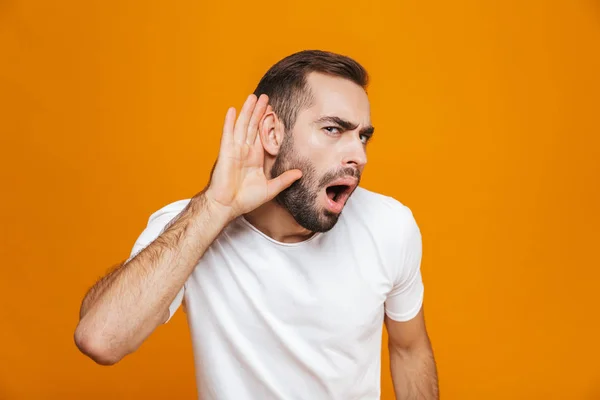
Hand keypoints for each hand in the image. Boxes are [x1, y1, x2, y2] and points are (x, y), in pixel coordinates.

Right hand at [204, 94, 301, 218]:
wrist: (228, 206)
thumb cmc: (245, 200)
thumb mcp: (270, 189)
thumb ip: (284, 180)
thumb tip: (300, 173)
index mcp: (255, 158)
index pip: (262, 136)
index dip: (267, 123)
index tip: (273, 110)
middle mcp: (245, 151)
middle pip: (253, 126)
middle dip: (259, 111)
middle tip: (265, 97)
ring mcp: (234, 150)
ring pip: (242, 125)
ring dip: (247, 111)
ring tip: (253, 97)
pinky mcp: (226, 152)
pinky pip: (228, 134)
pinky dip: (230, 121)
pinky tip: (233, 110)